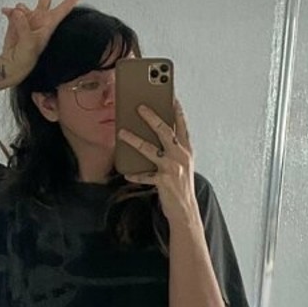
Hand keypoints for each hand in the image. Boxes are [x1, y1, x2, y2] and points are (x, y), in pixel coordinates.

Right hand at [0, 0, 83, 84]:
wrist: (13, 64)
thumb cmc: (26, 58)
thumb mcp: (28, 43)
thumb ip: (22, 25)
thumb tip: (17, 10)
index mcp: (48, 24)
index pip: (63, 8)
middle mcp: (40, 19)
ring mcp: (28, 19)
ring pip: (24, 5)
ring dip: (18, 10)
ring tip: (15, 23)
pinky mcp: (16, 21)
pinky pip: (12, 11)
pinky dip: (8, 11)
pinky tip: (5, 12)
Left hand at [119, 98, 199, 228]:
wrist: (185, 210)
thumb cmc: (181, 184)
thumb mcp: (182, 163)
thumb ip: (172, 149)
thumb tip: (154, 133)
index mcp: (186, 150)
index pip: (182, 125)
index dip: (177, 110)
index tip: (170, 96)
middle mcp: (180, 156)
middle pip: (165, 131)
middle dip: (152, 117)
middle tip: (139, 106)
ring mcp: (172, 168)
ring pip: (150, 149)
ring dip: (134, 139)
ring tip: (121, 132)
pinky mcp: (163, 181)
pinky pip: (144, 175)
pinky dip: (135, 174)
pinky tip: (126, 172)